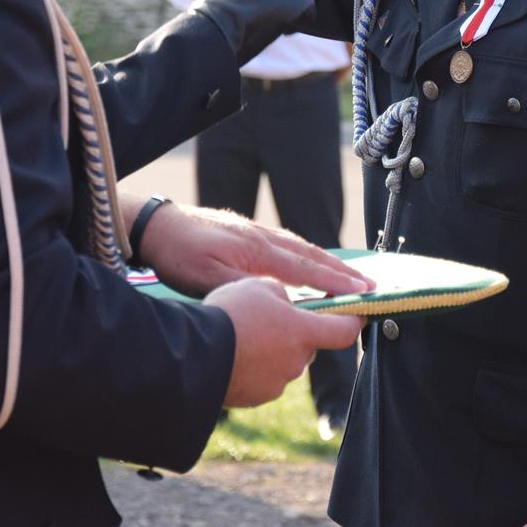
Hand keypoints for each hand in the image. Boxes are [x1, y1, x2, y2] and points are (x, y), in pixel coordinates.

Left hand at [134, 198, 371, 297]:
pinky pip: (285, 243)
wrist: (156, 224)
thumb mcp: (206, 280)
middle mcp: (262, 237)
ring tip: (348, 274)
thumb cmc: (178, 255)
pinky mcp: (245, 231)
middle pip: (310, 254)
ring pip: (299, 247)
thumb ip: (242, 289)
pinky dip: (305, 254)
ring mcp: (254, 231)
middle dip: (341, 271)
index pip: (306, 269)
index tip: (364, 291)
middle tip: (369, 284)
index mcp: (257, 250)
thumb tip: (276, 301)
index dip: (336, 282)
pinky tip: (306, 261)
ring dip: (326, 261)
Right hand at [205, 278, 363, 407]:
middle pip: (307, 344)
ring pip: (283, 361)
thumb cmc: (231, 314)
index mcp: (304, 333)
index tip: (357, 312)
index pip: (344, 331)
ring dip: (272, 349)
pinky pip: (262, 377)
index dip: (353, 320)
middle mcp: (297, 362)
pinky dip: (254, 366)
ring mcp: (276, 383)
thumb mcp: (260, 286)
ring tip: (243, 334)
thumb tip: (286, 306)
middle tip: (270, 316)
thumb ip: (283, 295)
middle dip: (295, 331)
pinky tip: (233, 352)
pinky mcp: (255, 398)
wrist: (194, 355)